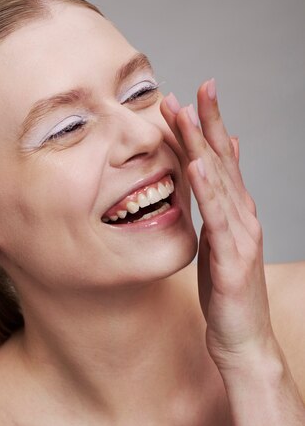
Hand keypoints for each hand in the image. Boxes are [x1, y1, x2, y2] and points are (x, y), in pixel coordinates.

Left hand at [160, 79, 277, 373]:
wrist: (242, 339)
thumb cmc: (226, 291)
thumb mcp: (220, 241)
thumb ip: (217, 207)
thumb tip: (209, 175)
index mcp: (236, 211)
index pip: (221, 159)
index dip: (209, 125)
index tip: (196, 92)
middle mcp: (243, 215)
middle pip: (222, 161)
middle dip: (206, 122)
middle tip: (194, 87)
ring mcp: (242, 235)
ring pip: (219, 181)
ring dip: (200, 144)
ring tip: (183, 113)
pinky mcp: (234, 258)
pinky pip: (218, 218)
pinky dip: (207, 189)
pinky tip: (195, 165)